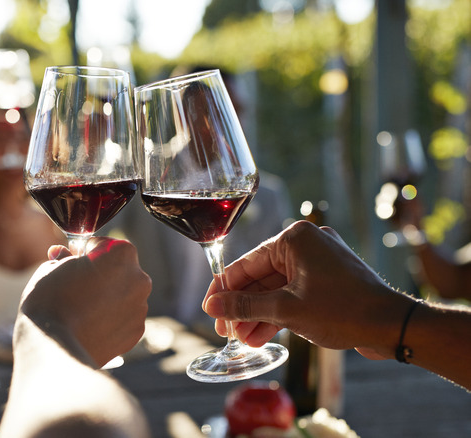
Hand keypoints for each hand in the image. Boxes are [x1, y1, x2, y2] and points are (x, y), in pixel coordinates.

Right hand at [19, 237, 151, 366]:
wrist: (55, 348)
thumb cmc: (50, 302)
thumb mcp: (50, 269)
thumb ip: (64, 259)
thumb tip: (62, 256)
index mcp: (122, 254)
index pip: (104, 244)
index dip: (85, 251)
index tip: (73, 259)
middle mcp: (139, 278)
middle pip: (118, 269)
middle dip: (100, 274)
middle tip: (76, 285)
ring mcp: (140, 307)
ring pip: (123, 294)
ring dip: (107, 296)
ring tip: (80, 309)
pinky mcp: (136, 332)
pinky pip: (123, 318)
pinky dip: (110, 318)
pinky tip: (89, 324)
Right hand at [202, 221, 412, 359]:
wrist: (393, 326)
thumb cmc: (344, 310)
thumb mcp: (286, 310)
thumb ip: (245, 306)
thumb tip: (213, 307)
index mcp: (294, 239)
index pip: (245, 263)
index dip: (224, 290)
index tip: (209, 310)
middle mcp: (305, 245)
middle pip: (259, 278)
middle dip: (243, 308)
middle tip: (226, 332)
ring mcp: (317, 263)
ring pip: (275, 290)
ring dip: (258, 315)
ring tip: (243, 341)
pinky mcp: (326, 281)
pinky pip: (292, 295)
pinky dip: (278, 314)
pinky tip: (261, 336)